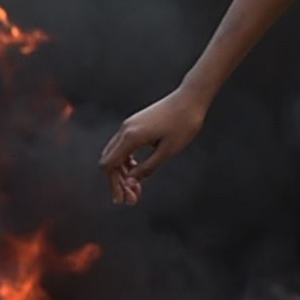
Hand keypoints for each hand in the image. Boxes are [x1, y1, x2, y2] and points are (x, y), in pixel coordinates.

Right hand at [100, 87, 208, 202]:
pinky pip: (123, 146)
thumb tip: (130, 183)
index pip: (109, 165)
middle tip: (131, 199)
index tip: (123, 200)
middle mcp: (125, 129)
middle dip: (117, 182)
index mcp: (131, 136)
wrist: (190, 99)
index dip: (113, 185)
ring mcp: (129, 125)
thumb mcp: (167, 151)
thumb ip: (146, 168)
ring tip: (136, 189)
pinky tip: (137, 171)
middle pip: (109, 161)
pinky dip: (127, 162)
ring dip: (122, 173)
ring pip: (115, 154)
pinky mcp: (135, 124)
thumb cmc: (183, 124)